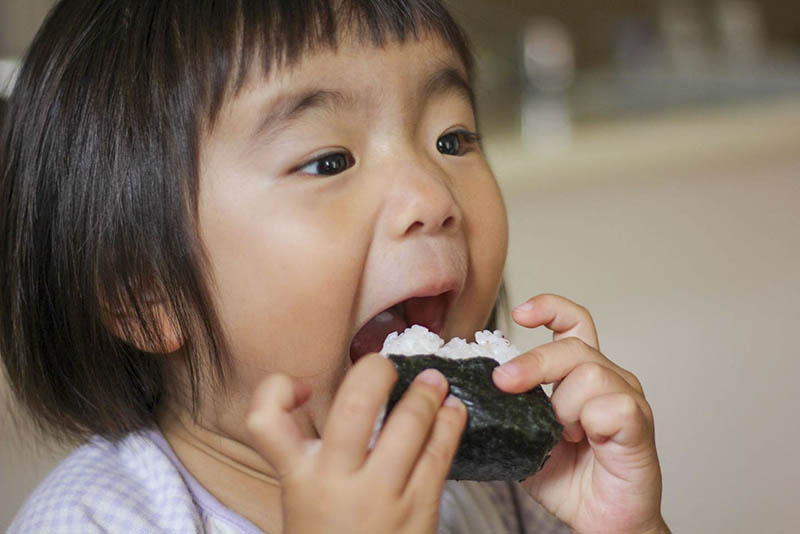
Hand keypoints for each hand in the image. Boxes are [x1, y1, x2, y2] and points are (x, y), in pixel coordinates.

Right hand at [246, 354, 466, 533]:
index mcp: (298, 476)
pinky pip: (439, 455)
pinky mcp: (418, 510)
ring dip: (426, 394)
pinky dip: (449, 425)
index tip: (305, 388)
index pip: (265, 420)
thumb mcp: (303, 496)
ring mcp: (380, 497)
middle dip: (375, 372)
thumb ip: (311, 452)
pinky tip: (454, 411)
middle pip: (354, 406)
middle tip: (386, 364)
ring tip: (435, 381)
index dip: (278, 389)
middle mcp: (335, 482)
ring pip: (408, 426)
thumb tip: (346, 396)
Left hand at [493, 294, 668, 533]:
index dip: (550, 309)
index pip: (574, 322)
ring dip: (563, 405)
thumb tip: (471, 391)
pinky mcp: (639, 425)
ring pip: (589, 373)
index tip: (520, 314)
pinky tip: (586, 441)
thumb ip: (511, 409)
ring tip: (562, 434)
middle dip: (533, 363)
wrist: (603, 523)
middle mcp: (609, 379)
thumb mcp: (525, 436)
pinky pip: (613, 406)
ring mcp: (628, 399)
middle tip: (505, 383)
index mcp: (582, 374)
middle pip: (573, 346)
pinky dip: (590, 422)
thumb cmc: (569, 479)